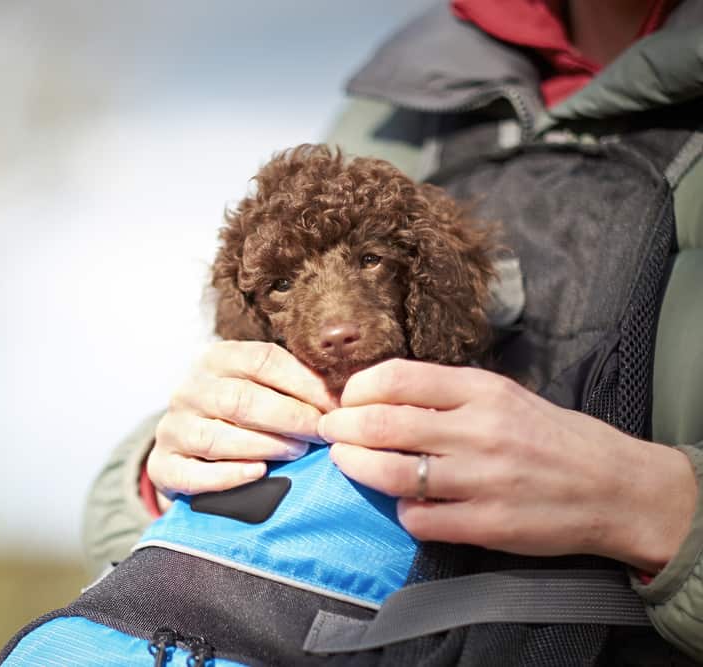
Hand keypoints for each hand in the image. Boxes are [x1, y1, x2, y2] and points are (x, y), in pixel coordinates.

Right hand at [147, 341, 336, 503]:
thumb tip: (341, 395)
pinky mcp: (162, 466)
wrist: (189, 452)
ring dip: (265, 445)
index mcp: (215, 359)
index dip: (303, 383)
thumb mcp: (260, 387)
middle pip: (240, 399)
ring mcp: (171, 428)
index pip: (262, 360)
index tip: (334, 405)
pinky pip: (193, 475)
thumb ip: (292, 384)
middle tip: (320, 433)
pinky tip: (258, 474)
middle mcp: (188, 390)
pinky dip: (228, 476)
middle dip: (288, 417)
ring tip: (298, 452)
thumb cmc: (239, 416)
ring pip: (217, 438)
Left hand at [318, 359, 697, 572]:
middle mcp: (479, 431)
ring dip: (356, 467)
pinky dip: (401, 510)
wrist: (615, 487)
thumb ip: (446, 393)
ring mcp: (482, 480)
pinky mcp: (486, 524)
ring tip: (346, 461)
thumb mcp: (504, 396)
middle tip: (330, 432)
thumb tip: (379, 395)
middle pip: (381, 424)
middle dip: (341, 428)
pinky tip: (406, 503)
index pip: (396, 377)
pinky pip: (418, 518)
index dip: (356, 389)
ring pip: (390, 473)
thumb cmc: (551, 437)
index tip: (345, 399)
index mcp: (482, 390)